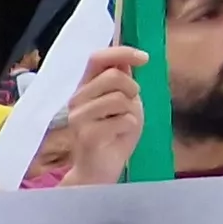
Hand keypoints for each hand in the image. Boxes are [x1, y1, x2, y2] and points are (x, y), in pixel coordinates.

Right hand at [58, 49, 147, 184]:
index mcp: (85, 87)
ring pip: (119, 98)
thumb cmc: (114, 135)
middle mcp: (78, 99)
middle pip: (114, 76)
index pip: (98, 58)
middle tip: (130, 107)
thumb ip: (123, 82)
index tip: (145, 59)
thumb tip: (126, 59)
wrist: (100, 170)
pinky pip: (122, 120)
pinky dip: (129, 127)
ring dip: (131, 112)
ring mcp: (79, 117)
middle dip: (132, 89)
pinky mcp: (87, 134)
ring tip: (123, 124)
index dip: (122, 52)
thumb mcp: (125, 103)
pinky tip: (118, 137)